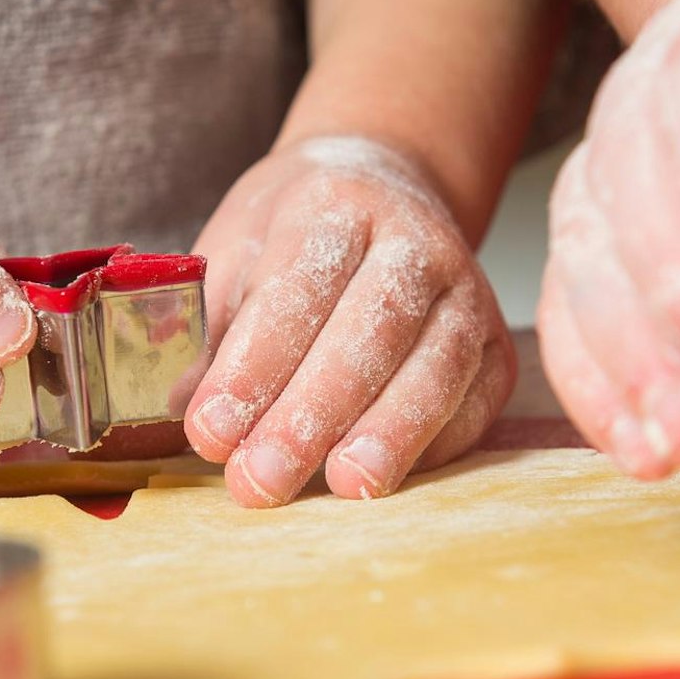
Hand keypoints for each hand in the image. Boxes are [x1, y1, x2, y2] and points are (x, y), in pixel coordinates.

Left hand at [185, 136, 515, 506]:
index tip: (209, 432)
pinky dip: (434, 443)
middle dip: (312, 414)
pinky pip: (474, 398)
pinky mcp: (495, 342)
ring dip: (390, 433)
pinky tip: (387, 477)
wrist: (381, 191)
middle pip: (370, 331)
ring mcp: (466, 289)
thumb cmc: (293, 234)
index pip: (295, 290)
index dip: (252, 368)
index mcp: (332, 205)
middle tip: (261, 479)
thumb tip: (184, 411)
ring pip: (436, 366)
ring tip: (345, 487)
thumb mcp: (234, 253)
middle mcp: (412, 240)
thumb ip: (210, 329)